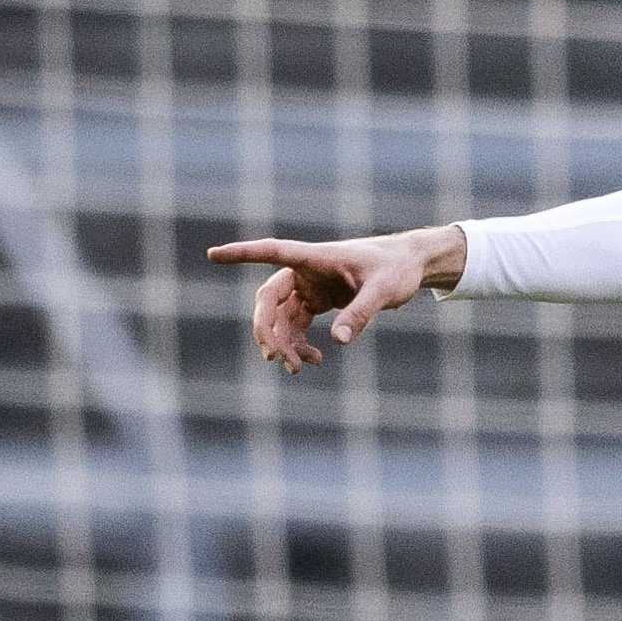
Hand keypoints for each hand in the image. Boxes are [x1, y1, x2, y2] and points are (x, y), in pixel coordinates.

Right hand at [206, 226, 464, 373]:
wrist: (409, 267)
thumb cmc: (396, 270)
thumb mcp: (384, 291)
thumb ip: (360, 313)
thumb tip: (337, 342)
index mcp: (315, 258)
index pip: (272, 252)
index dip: (242, 254)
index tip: (212, 254)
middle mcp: (304, 271)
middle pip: (268, 300)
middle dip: (267, 331)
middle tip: (278, 359)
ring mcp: (308, 287)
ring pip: (279, 317)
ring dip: (283, 343)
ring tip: (299, 368)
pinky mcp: (316, 300)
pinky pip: (295, 324)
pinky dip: (298, 343)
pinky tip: (314, 359)